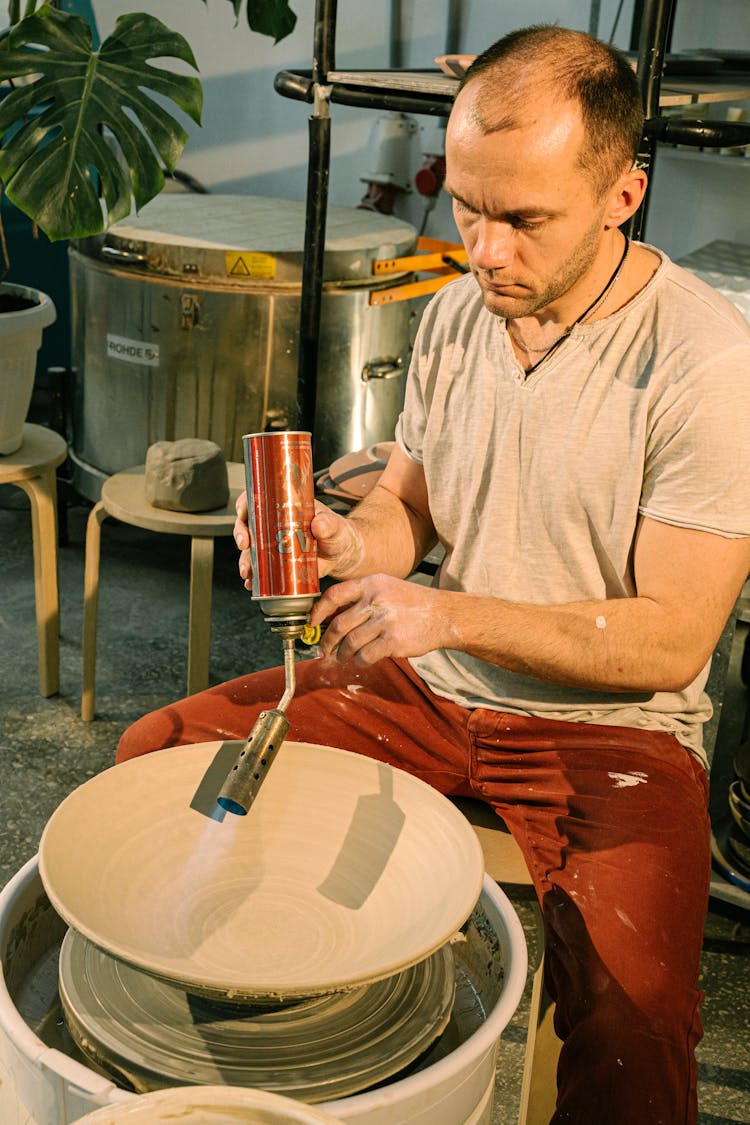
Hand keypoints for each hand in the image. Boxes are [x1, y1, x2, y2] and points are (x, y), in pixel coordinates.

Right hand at [234, 494, 364, 589]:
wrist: (342, 555)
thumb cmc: (338, 534)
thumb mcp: (335, 527)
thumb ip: (329, 524)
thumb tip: (319, 523)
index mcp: (283, 506)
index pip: (257, 499)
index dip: (245, 505)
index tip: (244, 515)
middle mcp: (273, 523)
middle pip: (247, 524)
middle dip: (241, 534)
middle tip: (245, 545)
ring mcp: (272, 543)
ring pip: (250, 549)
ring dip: (245, 560)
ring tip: (248, 572)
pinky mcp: (275, 562)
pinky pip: (259, 567)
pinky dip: (253, 576)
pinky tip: (252, 583)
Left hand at [311, 574, 461, 664]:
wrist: (444, 615)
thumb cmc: (413, 603)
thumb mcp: (387, 588)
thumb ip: (362, 598)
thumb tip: (332, 617)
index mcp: (371, 583)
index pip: (334, 595)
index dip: (318, 612)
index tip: (312, 624)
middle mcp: (376, 599)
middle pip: (338, 624)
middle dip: (327, 642)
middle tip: (324, 650)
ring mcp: (384, 620)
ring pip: (350, 643)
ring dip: (342, 654)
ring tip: (342, 657)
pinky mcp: (392, 641)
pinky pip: (365, 655)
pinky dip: (359, 661)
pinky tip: (361, 660)